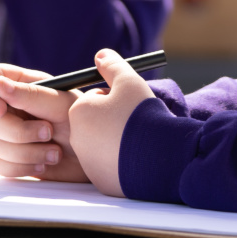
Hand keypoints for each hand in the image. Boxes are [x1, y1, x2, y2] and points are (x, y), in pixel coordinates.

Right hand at [0, 63, 86, 181]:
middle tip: (49, 133)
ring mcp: (10, 134)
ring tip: (54, 152)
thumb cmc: (83, 123)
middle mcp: (13, 107)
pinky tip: (44, 163)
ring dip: (26, 152)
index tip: (0, 110)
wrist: (94, 157)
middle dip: (19, 132)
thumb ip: (31, 95)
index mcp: (25, 85)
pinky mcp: (12, 158)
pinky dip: (22, 167)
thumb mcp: (62, 105)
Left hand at [67, 49, 156, 196]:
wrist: (160, 156)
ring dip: (117, 140)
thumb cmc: (141, 115)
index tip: (129, 104)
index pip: (93, 98)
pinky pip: (110, 166)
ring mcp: (88, 164)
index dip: (115, 98)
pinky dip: (122, 161)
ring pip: (102, 145)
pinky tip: (139, 157)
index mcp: (79, 112)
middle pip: (95, 122)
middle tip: (135, 121)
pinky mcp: (101, 182)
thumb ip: (112, 65)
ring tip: (139, 140)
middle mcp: (76, 139)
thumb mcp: (129, 80)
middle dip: (113, 120)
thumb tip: (100, 55)